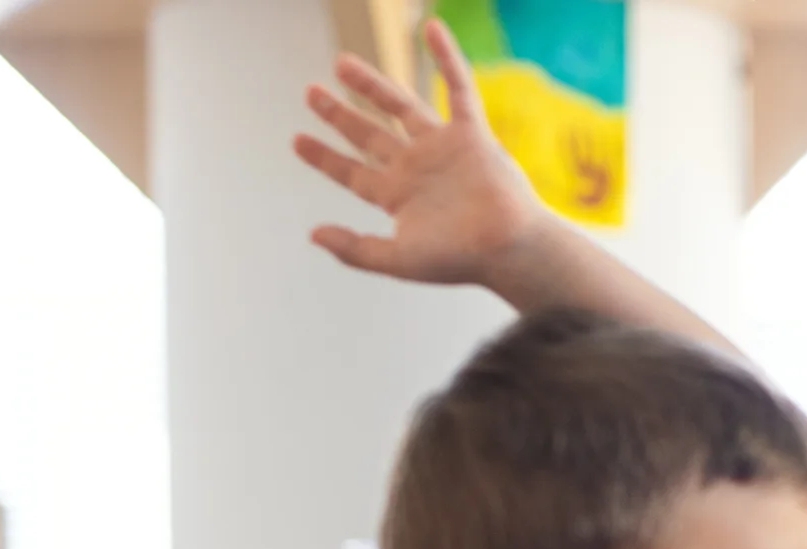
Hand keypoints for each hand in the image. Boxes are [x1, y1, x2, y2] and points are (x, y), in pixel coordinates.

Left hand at [293, 16, 549, 285]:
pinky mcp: (473, 134)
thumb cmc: (460, 260)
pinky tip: (431, 29)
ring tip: (341, 65)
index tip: (297, 141)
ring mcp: (443, 148)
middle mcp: (416, 168)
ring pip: (402, 106)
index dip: (324, 157)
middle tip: (310, 92)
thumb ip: (355, 249)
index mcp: (398, 196)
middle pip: (369, 134)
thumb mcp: (398, 260)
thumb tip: (313, 234)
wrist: (509, 248)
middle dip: (339, 114)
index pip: (352, 172)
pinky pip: (459, 88)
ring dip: (372, 85)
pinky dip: (448, 58)